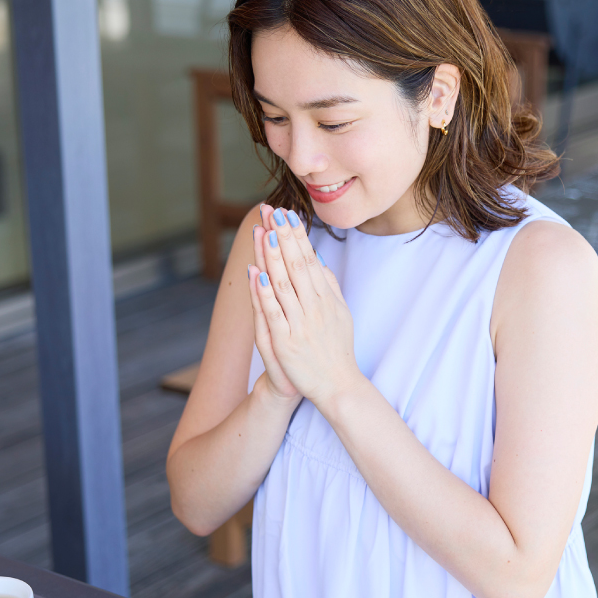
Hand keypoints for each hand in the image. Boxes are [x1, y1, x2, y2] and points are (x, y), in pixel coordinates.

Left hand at [252, 206, 360, 404]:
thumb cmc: (336, 349)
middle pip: (296, 266)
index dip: (297, 236)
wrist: (337, 386)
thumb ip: (329, 285)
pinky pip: (273, 313)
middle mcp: (315, 308)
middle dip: (283, 236)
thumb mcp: (340, 313)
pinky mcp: (286, 343)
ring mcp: (300, 325)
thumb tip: (317, 258)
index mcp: (327, 298)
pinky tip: (256, 273)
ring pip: (283, 284)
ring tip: (263, 232)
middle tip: (272, 211)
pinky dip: (264, 293)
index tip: (287, 214)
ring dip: (271, 257)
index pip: (309, 259)